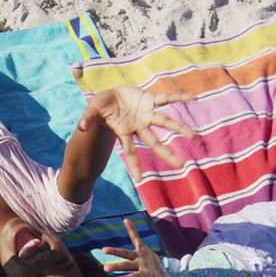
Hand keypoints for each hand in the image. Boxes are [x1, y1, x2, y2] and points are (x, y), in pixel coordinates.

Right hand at [77, 86, 195, 179]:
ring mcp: (146, 114)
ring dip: (179, 128)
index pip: (130, 151)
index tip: (140, 180)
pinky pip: (166, 98)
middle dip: (166, 153)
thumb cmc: (100, 107)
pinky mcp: (149, 100)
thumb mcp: (91, 111)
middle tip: (180, 165)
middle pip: (154, 142)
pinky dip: (179, 97)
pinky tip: (193, 99)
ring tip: (193, 137)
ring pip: (165, 122)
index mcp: (124, 132)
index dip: (134, 165)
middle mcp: (139, 127)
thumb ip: (88, 119)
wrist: (110, 96)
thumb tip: (82, 127)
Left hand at [102, 218, 171, 276]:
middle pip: (126, 266)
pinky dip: (131, 229)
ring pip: (125, 253)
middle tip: (104, 269)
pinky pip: (135, 237)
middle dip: (116, 266)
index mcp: (143, 275)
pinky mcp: (141, 248)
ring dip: (115, 252)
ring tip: (103, 250)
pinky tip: (125, 221)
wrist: (158, 270)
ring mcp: (138, 257)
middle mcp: (137, 265)